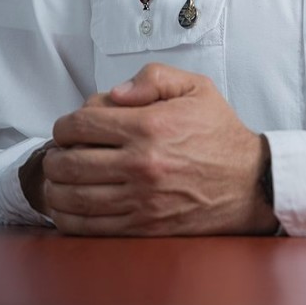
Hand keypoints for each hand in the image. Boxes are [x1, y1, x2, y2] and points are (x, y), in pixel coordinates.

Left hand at [42, 64, 276, 236]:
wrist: (249, 183)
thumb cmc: (219, 133)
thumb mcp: (196, 87)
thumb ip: (153, 77)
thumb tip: (114, 94)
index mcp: (149, 126)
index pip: (81, 125)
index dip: (64, 125)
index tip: (67, 128)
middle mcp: (141, 165)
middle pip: (69, 163)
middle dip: (56, 156)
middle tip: (60, 153)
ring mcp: (140, 200)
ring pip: (73, 197)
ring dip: (56, 187)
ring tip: (59, 179)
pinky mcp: (142, 227)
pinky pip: (89, 227)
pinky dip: (68, 218)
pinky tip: (68, 207)